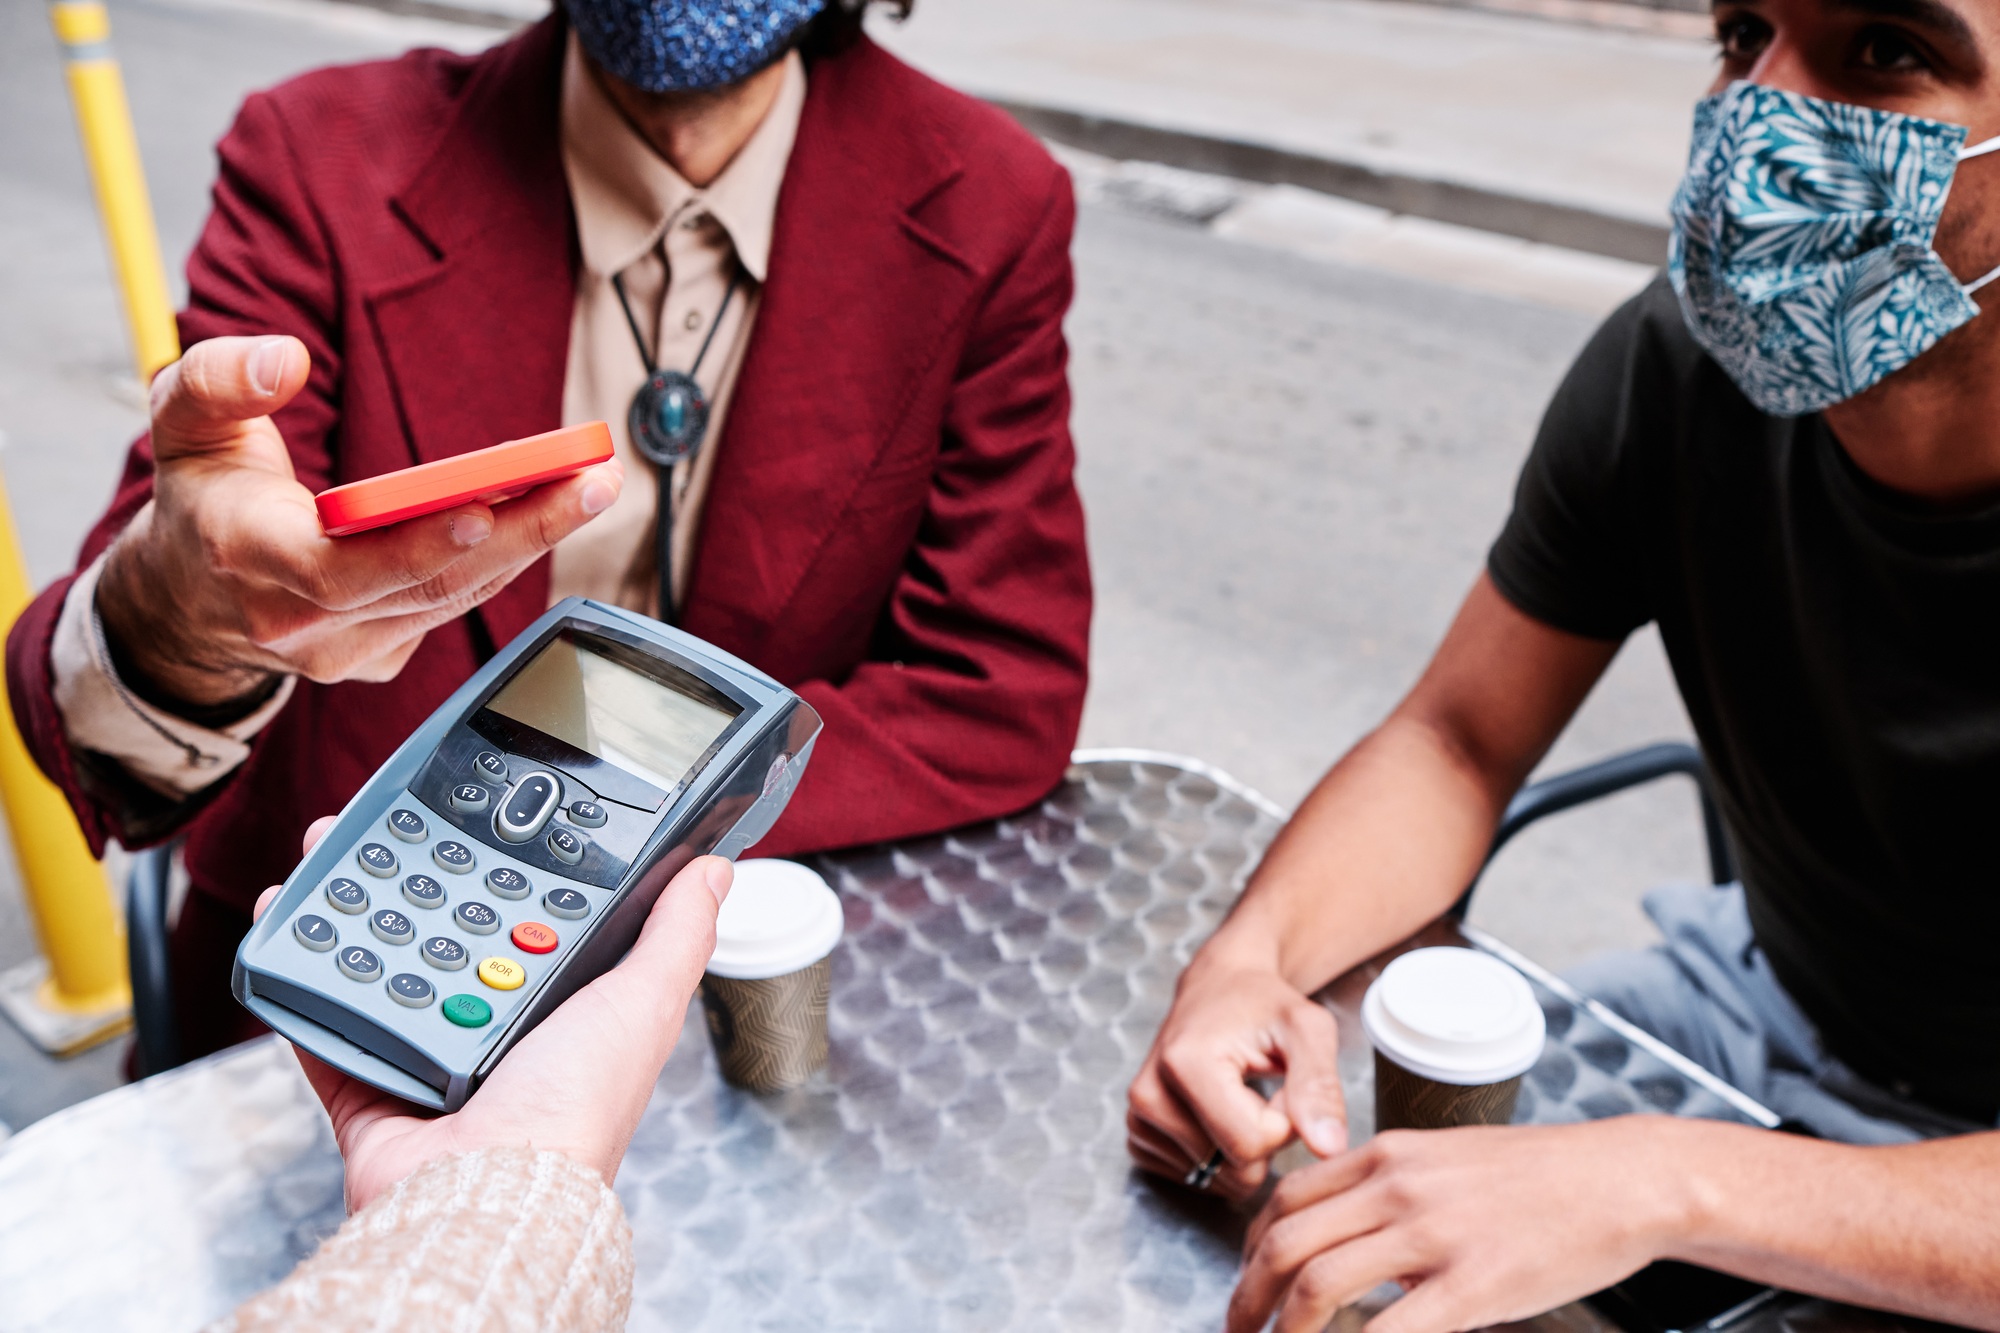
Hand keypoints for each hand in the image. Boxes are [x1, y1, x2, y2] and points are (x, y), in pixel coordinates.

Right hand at [97, 336, 623, 708]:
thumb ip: (219, 381)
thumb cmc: (202, 499)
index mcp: (252, 560)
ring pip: (455, 600)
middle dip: (522, 533)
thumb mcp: (182, 423)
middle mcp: (303, 621)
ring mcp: (346, 649)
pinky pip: (454, 607)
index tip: (481, 508)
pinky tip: (549, 511)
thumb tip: (285, 360)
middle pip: (430, 587)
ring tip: (592, 484)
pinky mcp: (380, 656)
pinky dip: (502, 559)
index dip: (417, 546)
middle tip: (592, 481)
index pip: (343, 568)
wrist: (187, 598)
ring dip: (531, 542)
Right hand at [254, 817, 729, 1210]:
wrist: (487, 1194)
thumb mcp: (645, 1003)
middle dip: (423, 873)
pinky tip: (292, 917)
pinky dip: (302, 971)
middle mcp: (496, 1029)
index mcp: (564, 1010)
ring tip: (337, 847)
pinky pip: (325, 1017)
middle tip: (399, 821)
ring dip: (356, 902)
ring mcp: (428, 1056)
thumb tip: (716, 869)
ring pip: (384, 960)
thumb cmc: (576, 1113)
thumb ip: (678, 934)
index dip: (518, 868)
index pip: (539, 919)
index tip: (496, 818)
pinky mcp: (369, 1083)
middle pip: (452, 930)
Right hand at [1127, 947, 1347, 1201]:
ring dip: (1243, 1145)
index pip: (1251, 1145)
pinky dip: (1218, 1153)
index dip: (1285, 1123)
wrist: (1219, 988)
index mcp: (1184, 1063)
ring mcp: (1138, 1118)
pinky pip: (1196, 1178)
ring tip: (1240, 1096)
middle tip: (1262, 1090)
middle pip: (1234, 1168)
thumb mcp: (1307, 1030)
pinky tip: (1219, 1113)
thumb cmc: (1263, 1005)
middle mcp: (1149, 1094)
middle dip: (1265, 1138)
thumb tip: (1329, 1149)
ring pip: (1217, 1178)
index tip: (1283, 1082)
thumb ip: (1321, 1087)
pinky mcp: (1138, 1135)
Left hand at [1230, 1119, 1696, 1332]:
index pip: (1287, 1198)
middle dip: (1247, 1297)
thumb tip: (1352, 1244)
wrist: (1624, 1179)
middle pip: (1285, 1242)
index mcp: (1387, 1156)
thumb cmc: (1543, 1177)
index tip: (1246, 1284)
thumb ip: (1393, 1192)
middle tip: (1237, 1331)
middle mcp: (1396, 1187)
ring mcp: (1431, 1234)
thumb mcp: (1448, 1160)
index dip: (1250, 1249)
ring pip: (1318, 1283)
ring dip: (1284, 1330)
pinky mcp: (1472, 1283)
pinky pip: (1390, 1330)